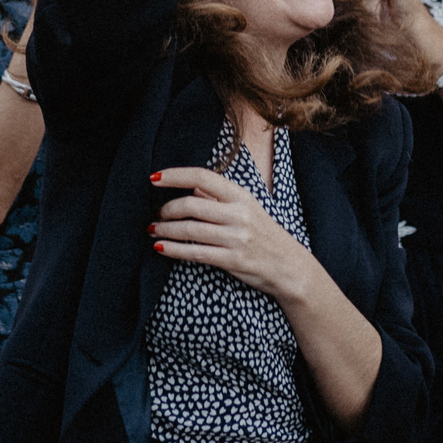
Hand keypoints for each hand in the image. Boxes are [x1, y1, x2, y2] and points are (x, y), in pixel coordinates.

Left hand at [149, 165, 320, 304]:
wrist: (289, 266)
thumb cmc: (265, 234)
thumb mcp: (248, 207)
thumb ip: (219, 196)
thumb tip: (191, 186)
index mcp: (241, 196)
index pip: (202, 176)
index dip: (175, 175)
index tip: (155, 178)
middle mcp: (239, 214)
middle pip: (191, 204)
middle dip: (167, 209)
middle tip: (157, 214)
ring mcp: (236, 238)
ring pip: (190, 229)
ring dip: (165, 230)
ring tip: (153, 230)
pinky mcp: (232, 260)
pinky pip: (195, 253)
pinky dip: (173, 250)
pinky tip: (161, 248)